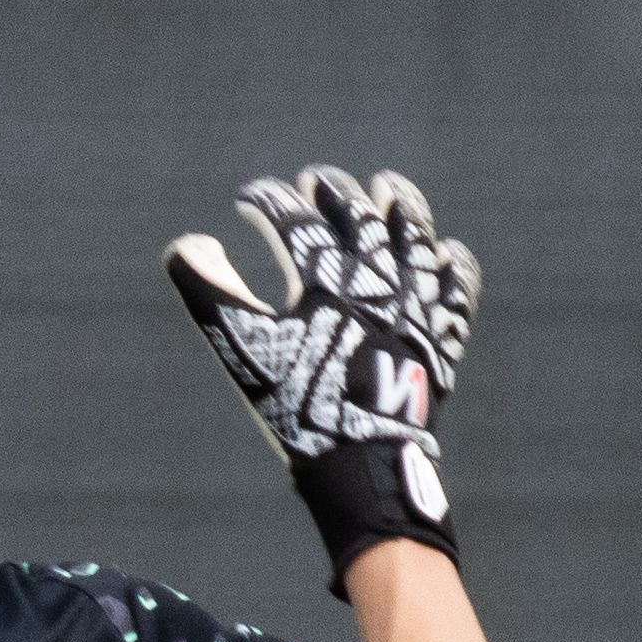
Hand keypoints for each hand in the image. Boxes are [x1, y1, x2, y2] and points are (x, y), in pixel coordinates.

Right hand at [166, 167, 478, 590]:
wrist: (365, 461)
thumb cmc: (296, 406)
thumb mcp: (241, 350)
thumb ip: (209, 292)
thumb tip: (186, 244)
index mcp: (325, 277)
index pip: (294, 221)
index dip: (269, 203)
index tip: (249, 197)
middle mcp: (378, 278)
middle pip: (359, 217)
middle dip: (334, 193)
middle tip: (317, 179)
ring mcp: (417, 304)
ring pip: (414, 238)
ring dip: (402, 207)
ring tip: (389, 187)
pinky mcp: (442, 337)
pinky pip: (455, 289)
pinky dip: (451, 266)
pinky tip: (447, 253)